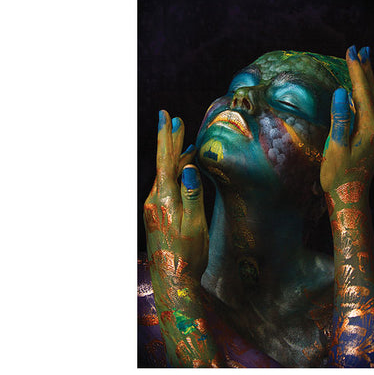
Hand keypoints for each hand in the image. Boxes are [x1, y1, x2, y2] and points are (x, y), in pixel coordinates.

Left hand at [144, 110, 207, 282]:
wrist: (173, 280)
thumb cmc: (188, 254)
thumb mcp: (195, 225)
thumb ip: (192, 195)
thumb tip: (188, 168)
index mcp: (163, 199)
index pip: (165, 162)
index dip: (166, 138)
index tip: (165, 117)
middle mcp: (155, 200)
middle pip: (163, 164)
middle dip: (169, 141)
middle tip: (173, 120)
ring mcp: (155, 207)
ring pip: (166, 174)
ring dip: (174, 156)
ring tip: (184, 140)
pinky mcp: (159, 214)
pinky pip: (167, 186)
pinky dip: (175, 173)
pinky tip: (183, 170)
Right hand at [320, 45, 373, 196]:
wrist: (350, 197)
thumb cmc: (338, 176)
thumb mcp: (335, 149)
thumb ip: (340, 120)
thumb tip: (341, 93)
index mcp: (370, 128)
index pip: (362, 93)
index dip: (357, 71)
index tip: (352, 51)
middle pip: (372, 92)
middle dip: (365, 70)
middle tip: (361, 49)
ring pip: (373, 100)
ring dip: (367, 80)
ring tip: (363, 62)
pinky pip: (371, 109)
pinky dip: (366, 94)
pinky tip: (360, 91)